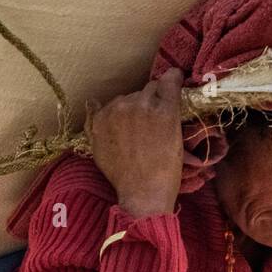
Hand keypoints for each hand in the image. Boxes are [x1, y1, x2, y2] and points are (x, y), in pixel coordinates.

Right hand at [87, 68, 183, 217]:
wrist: (143, 191)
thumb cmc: (123, 177)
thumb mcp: (98, 151)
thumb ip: (94, 126)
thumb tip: (92, 103)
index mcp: (101, 118)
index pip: (119, 101)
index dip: (130, 110)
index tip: (138, 122)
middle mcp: (119, 107)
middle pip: (137, 94)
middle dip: (144, 106)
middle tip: (152, 127)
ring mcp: (142, 106)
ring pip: (153, 89)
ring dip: (159, 100)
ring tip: (163, 121)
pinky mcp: (165, 109)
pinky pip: (171, 82)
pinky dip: (174, 80)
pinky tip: (178, 79)